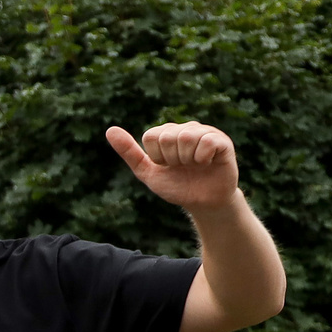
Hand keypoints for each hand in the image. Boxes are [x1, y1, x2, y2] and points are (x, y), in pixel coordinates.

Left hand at [107, 121, 239, 210]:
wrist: (202, 203)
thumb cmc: (176, 186)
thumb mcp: (148, 172)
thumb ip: (129, 152)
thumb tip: (110, 129)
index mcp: (167, 133)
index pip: (151, 136)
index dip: (157, 157)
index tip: (166, 166)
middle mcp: (186, 128)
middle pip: (167, 137)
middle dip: (172, 159)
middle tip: (183, 167)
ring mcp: (205, 132)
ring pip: (186, 137)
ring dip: (187, 159)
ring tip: (195, 165)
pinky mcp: (222, 141)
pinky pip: (207, 142)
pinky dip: (203, 158)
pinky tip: (207, 163)